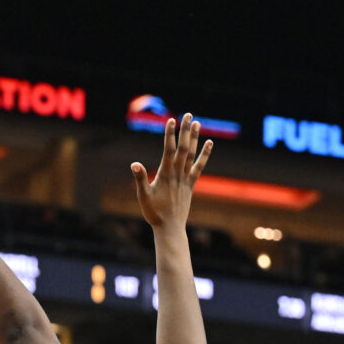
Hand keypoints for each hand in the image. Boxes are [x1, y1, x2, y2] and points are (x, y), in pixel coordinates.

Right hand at [132, 113, 212, 229]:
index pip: (169, 150)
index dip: (170, 135)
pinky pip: (199, 167)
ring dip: (195, 139)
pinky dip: (204, 155)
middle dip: (185, 131)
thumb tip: (134, 164)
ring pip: (192, 155)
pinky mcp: (190, 184)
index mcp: (166, 175)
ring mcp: (186, 179)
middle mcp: (178, 174)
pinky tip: (209, 144)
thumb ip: (140, 179)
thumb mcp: (143, 196)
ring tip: (197, 123)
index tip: (171, 120)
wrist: (170, 228)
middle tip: (188, 115)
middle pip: (183, 149)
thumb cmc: (154, 213)